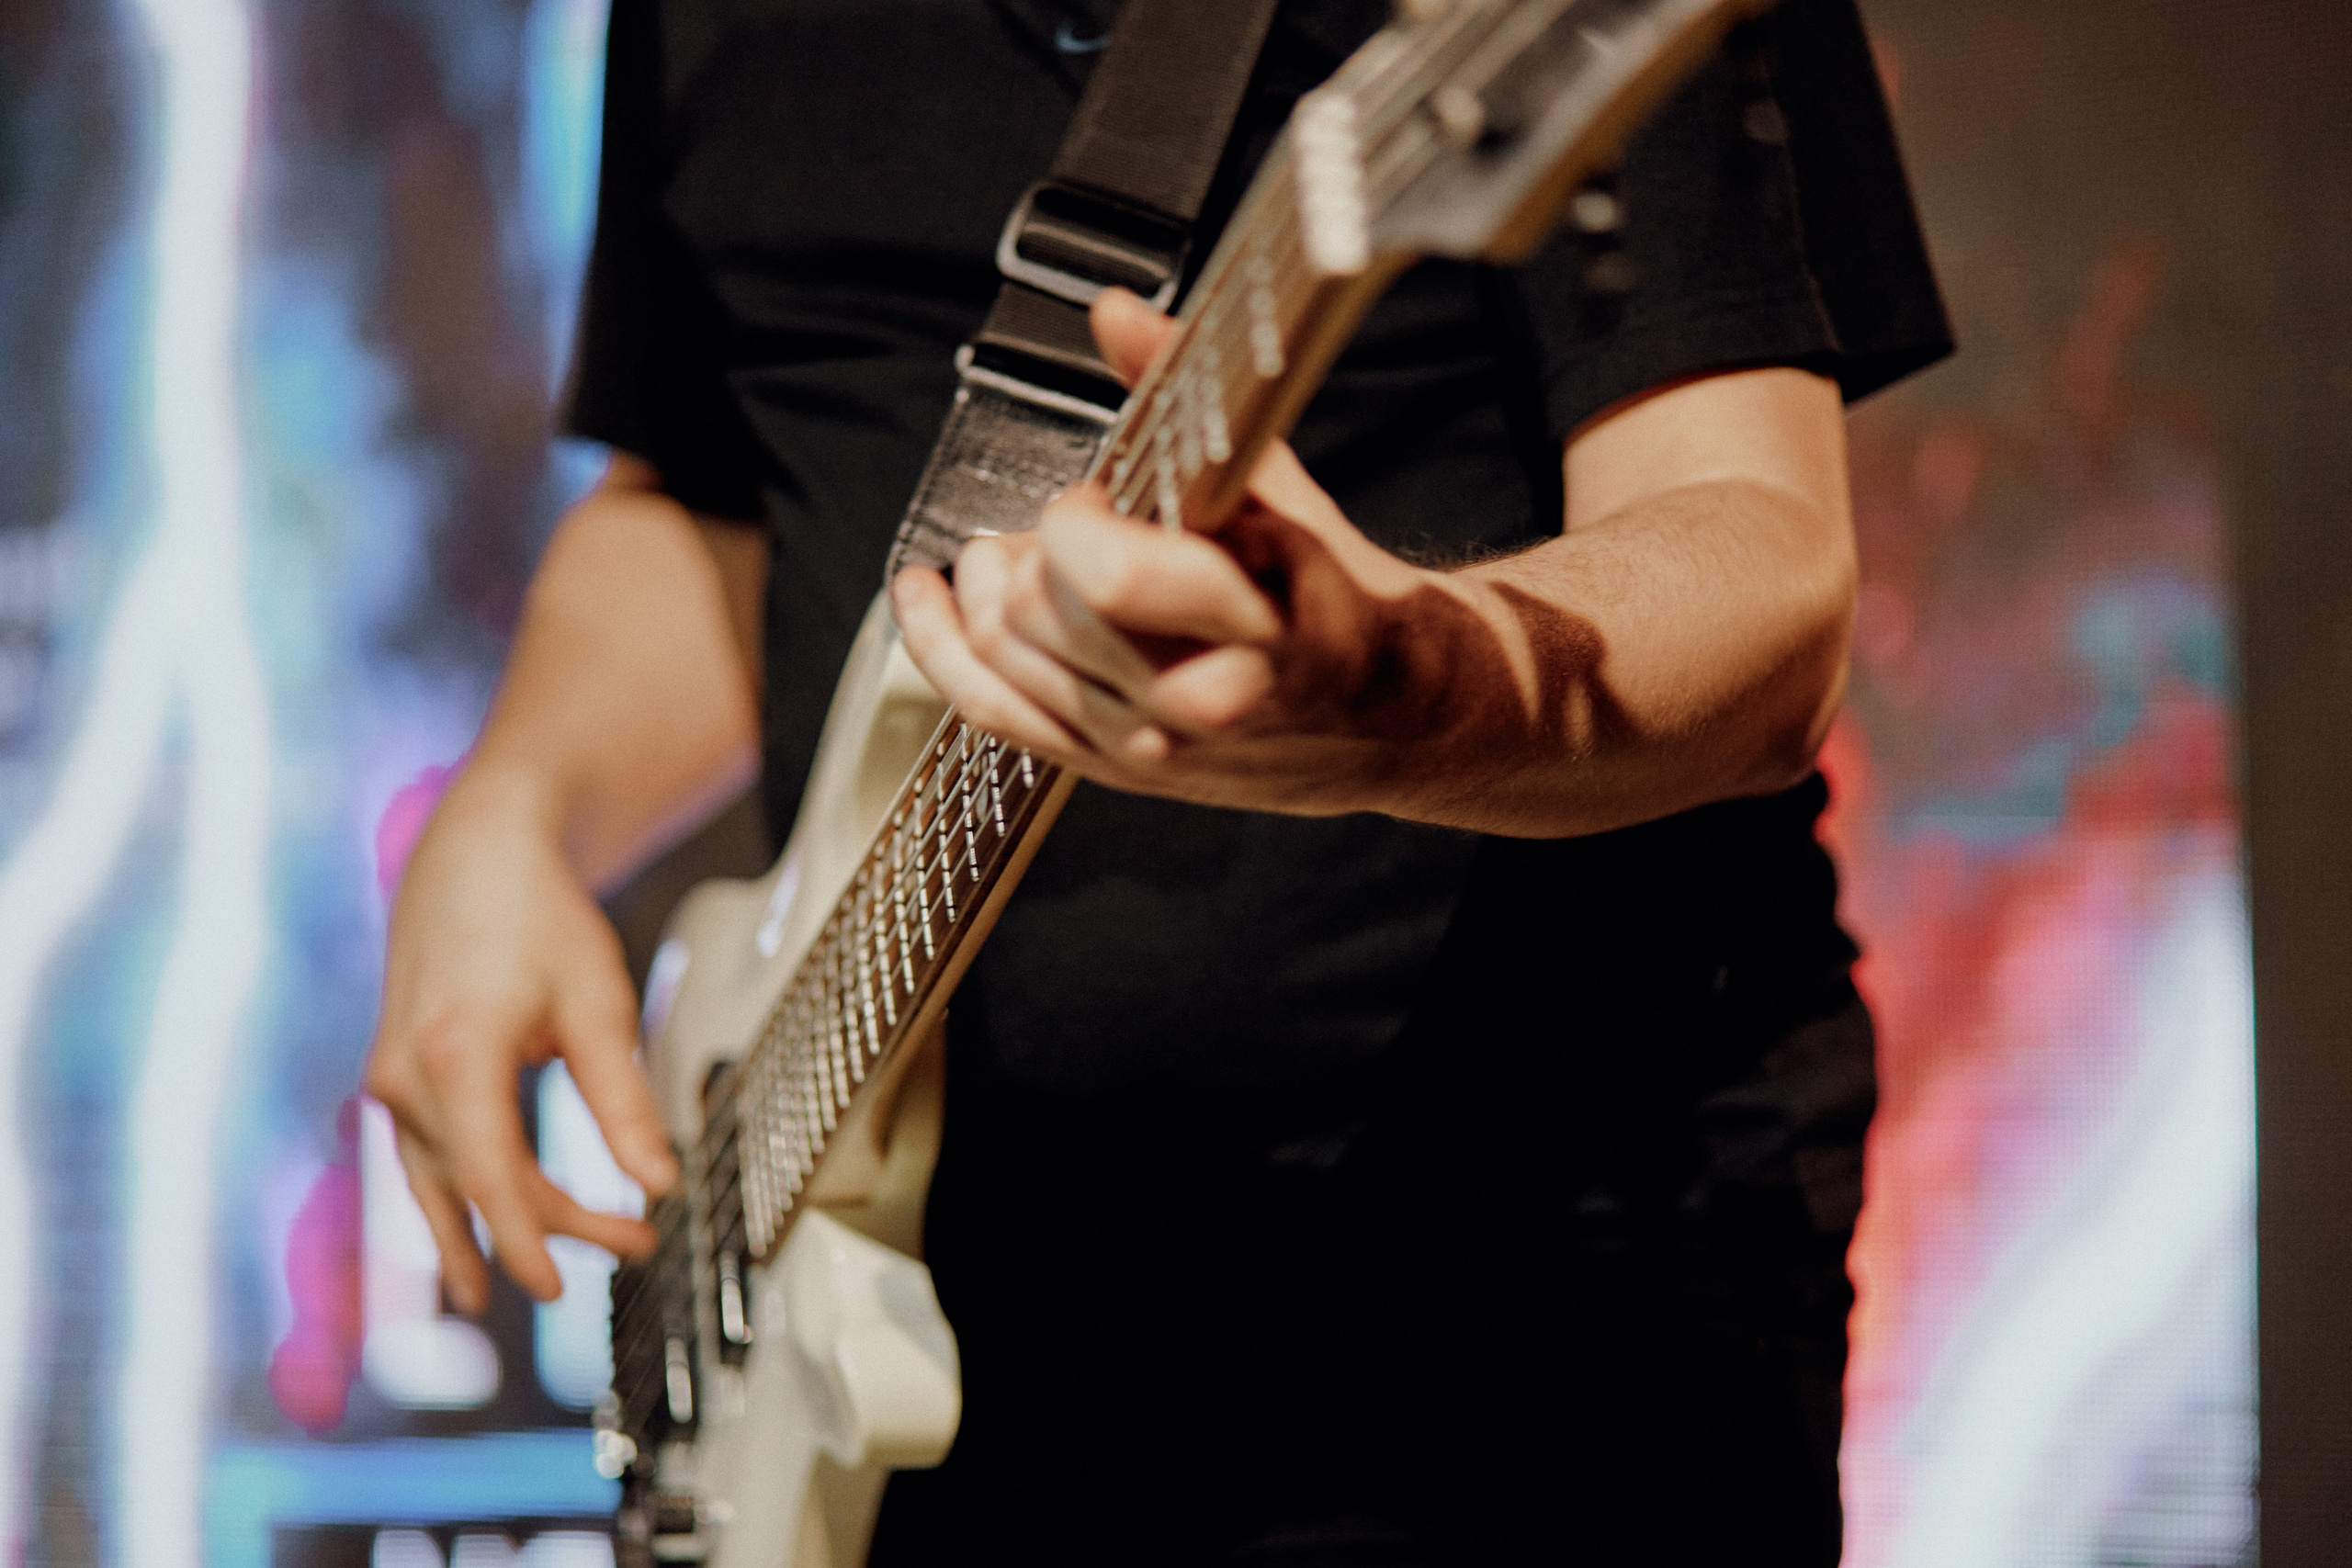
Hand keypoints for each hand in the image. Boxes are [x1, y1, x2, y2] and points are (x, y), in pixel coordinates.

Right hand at [364, 765, 678, 1309]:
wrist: (476, 856)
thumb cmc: (540, 920)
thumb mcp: (596, 1003)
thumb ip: (623, 1100)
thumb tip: (659, 1183)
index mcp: (455, 1056)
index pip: (489, 1177)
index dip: (525, 1240)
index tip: (557, 1289)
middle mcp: (405, 1076)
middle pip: (480, 1182)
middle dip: (554, 1224)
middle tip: (636, 1243)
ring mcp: (389, 1078)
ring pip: (445, 1178)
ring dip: (493, 1226)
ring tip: (513, 1291)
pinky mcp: (393, 1076)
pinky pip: (424, 1155)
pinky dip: (454, 1198)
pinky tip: (467, 1241)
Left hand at [892, 289, 1537, 819]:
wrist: (1382, 715)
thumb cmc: (1332, 601)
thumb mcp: (1281, 492)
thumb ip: (1191, 399)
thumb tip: (1118, 316)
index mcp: (1262, 632)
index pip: (1113, 581)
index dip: (1083, 521)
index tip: (1103, 498)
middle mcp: (1194, 704)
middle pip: (1042, 617)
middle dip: (1040, 551)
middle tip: (1074, 523)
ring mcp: (1146, 747)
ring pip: (1004, 661)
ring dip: (986, 592)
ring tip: (1010, 554)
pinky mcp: (1106, 768)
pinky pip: (989, 712)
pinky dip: (940, 646)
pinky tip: (926, 596)